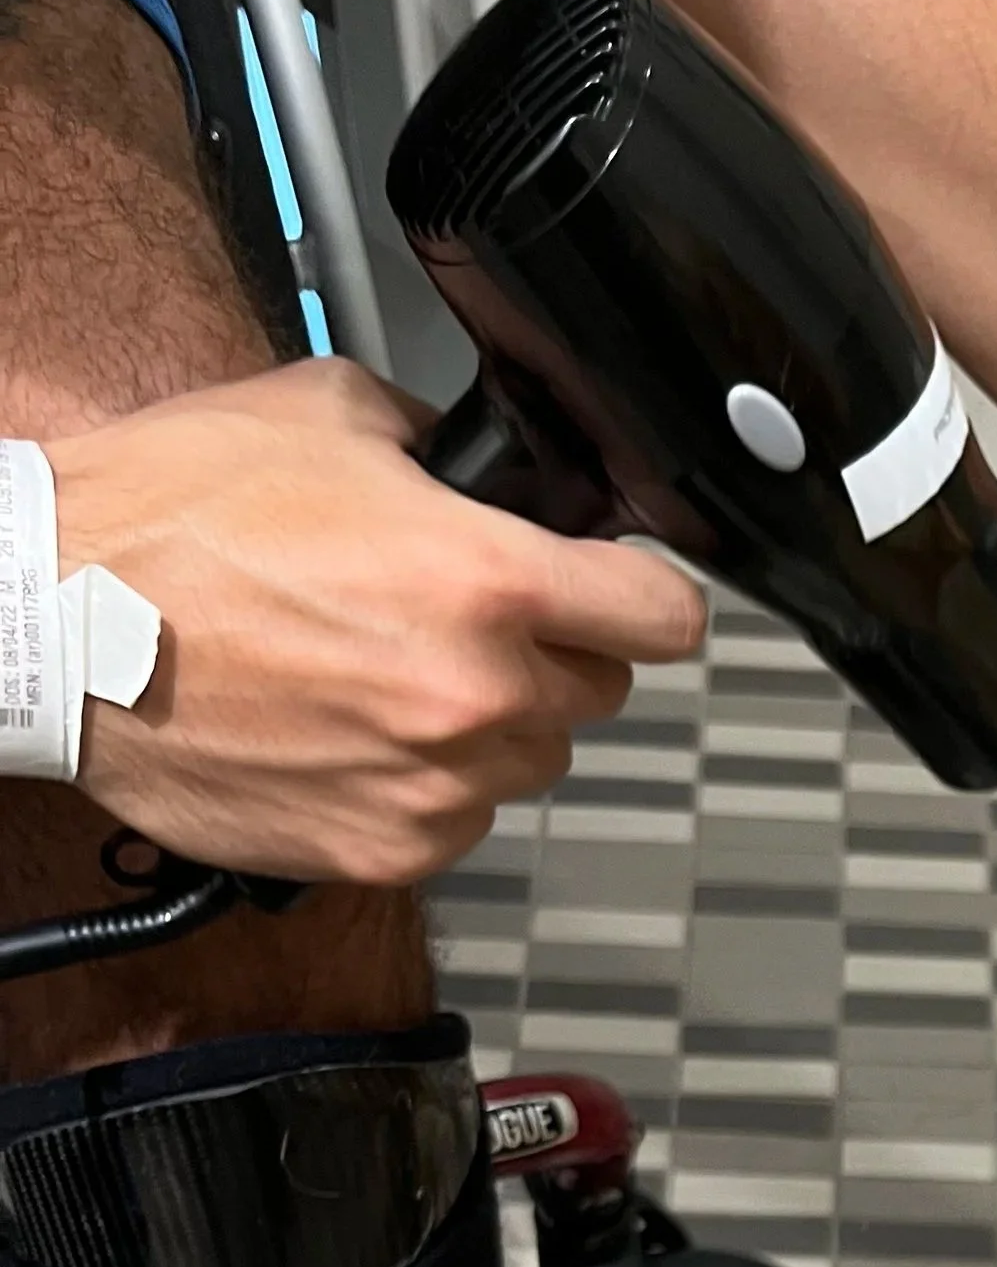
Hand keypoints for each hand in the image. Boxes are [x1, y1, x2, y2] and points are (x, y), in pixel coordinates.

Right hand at [48, 357, 706, 885]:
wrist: (53, 627)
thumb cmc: (165, 522)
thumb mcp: (329, 416)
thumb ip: (443, 450)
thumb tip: (494, 476)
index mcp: (487, 583)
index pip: (665, 617)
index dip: (645, 594)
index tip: (627, 592)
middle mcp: (476, 696)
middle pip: (597, 692)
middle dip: (547, 652)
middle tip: (458, 619)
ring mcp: (432, 787)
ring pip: (526, 762)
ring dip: (483, 724)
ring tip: (380, 672)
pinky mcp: (381, 851)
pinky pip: (453, 821)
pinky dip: (421, 785)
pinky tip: (346, 731)